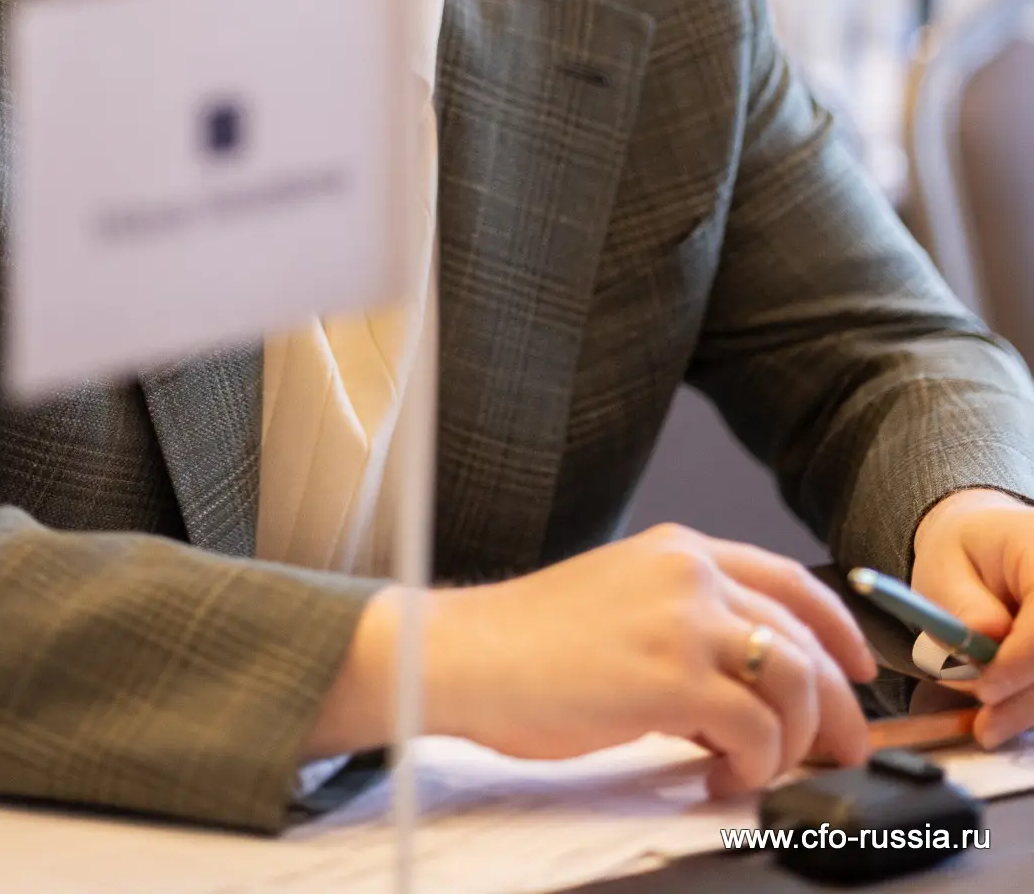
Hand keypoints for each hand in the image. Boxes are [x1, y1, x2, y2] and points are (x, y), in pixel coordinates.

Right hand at [311, 524, 873, 794]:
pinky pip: (756, 730)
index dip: (838, 628)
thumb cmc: (530, 644)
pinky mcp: (673, 678)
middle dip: (835, 704)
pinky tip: (721, 776)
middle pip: (804, 638)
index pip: (789, 578)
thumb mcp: (623, 604)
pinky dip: (754, 765)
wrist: (468, 654)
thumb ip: (688, 628)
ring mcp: (684, 622)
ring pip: (793, 683)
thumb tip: (744, 689)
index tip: (858, 668)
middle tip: (840, 749)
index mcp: (679, 550)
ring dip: (792, 742)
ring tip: (758, 770)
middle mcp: (691, 574)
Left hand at [913, 487, 1033, 747]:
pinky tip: (1004, 718)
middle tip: (985, 727)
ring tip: (988, 728)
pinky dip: (1032, 706)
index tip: (985, 689)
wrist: (981, 548)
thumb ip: (963, 603)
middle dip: (1025, 697)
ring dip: (1030, 708)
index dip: (1021, 659)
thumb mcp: (944, 568)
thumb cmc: (960, 556)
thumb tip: (985, 634)